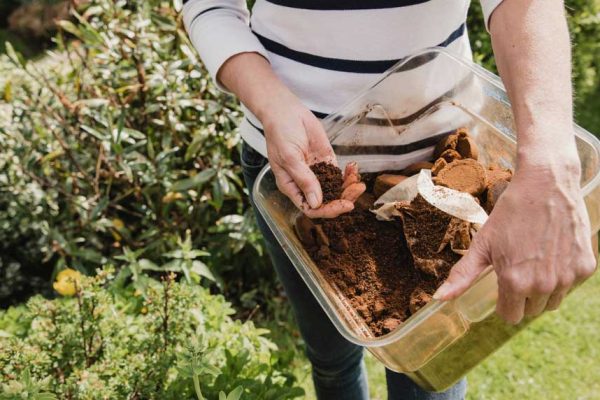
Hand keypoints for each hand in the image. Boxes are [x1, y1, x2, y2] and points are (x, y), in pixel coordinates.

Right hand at [216, 52, 363, 217]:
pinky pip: (340, 174)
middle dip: (343, 199)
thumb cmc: (280, 133)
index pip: (310, 208)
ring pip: (336, 189)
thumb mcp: (289, 158)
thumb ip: (304, 179)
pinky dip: (349, 174)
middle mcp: (305, 183)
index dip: (328, 210)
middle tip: (357, 190)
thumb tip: (315, 203)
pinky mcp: (326, 161)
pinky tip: (354, 168)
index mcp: (292, 187)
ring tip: (359, 182)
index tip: (344, 205)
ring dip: (348, 188)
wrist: (285, 111)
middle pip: (327, 201)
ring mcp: (317, 173)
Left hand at [434, 159, 596, 323]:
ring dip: (543, 290)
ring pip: (552, 302)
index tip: (502, 284)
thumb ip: (463, 275)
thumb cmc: (510, 214)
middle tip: (518, 267)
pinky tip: (552, 253)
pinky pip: (571, 285)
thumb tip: (439, 298)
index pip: (510, 316)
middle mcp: (543, 285)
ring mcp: (567, 277)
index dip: (503, 302)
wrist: (546, 185)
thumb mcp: (482, 244)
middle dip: (522, 296)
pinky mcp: (585, 267)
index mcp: (515, 282)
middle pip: (530, 310)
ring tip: (534, 261)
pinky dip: (562, 275)